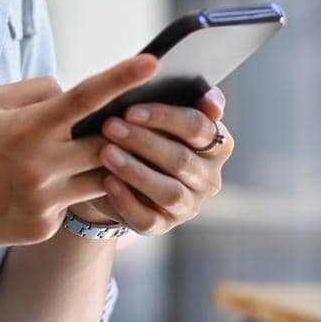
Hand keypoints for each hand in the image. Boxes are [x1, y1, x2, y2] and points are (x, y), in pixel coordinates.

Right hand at [0, 52, 160, 249]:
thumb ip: (35, 92)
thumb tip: (70, 92)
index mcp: (27, 128)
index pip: (85, 98)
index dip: (121, 77)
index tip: (152, 61)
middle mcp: (41, 167)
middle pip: (108, 146)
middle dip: (123, 133)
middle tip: (132, 121)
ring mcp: (43, 202)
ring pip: (99, 181)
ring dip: (100, 165)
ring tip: (81, 155)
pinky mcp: (41, 228)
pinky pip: (70, 205)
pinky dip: (63, 192)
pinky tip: (30, 190)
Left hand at [69, 86, 233, 240]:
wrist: (109, 171)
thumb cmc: (138, 129)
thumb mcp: (152, 111)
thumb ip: (174, 96)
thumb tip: (211, 98)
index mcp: (215, 142)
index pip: (198, 126)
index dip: (165, 117)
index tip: (130, 107)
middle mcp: (209, 176)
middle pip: (181, 159)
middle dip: (143, 141)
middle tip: (109, 126)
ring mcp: (188, 205)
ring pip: (168, 191)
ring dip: (136, 171)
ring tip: (106, 153)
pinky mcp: (163, 225)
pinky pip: (148, 219)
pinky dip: (127, 201)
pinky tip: (107, 183)